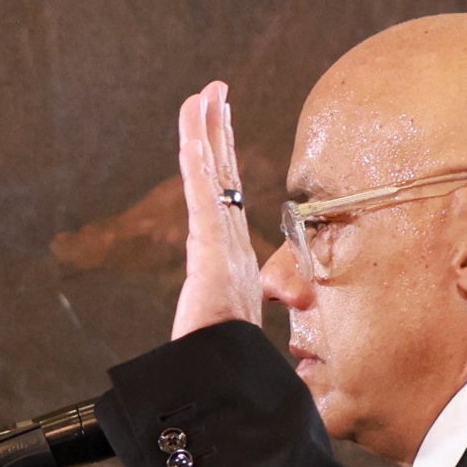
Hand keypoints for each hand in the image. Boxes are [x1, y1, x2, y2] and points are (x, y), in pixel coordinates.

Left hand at [171, 81, 266, 339]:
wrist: (223, 374)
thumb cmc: (226, 357)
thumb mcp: (232, 330)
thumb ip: (246, 319)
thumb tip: (273, 321)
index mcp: (233, 256)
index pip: (226, 197)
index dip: (224, 160)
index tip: (222, 130)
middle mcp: (232, 241)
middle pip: (223, 173)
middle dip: (220, 130)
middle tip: (217, 93)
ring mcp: (222, 240)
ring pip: (213, 173)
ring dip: (208, 130)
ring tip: (206, 93)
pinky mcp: (208, 244)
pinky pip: (201, 190)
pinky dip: (197, 156)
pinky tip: (193, 127)